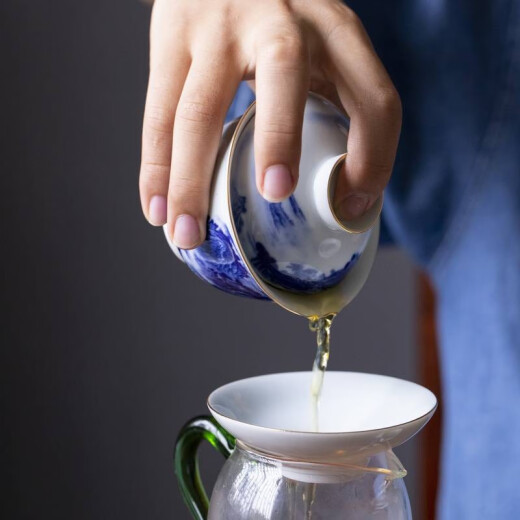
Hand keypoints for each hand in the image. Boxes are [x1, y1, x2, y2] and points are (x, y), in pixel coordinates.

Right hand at [139, 0, 401, 248]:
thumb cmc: (280, 22)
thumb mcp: (323, 48)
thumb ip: (334, 101)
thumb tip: (340, 193)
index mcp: (335, 31)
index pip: (374, 97)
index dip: (374, 158)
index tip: (351, 207)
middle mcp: (280, 19)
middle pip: (283, 78)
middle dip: (279, 138)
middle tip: (274, 193)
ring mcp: (216, 27)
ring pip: (197, 111)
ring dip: (189, 181)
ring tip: (188, 236)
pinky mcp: (169, 36)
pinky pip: (157, 113)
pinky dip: (156, 167)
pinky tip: (158, 209)